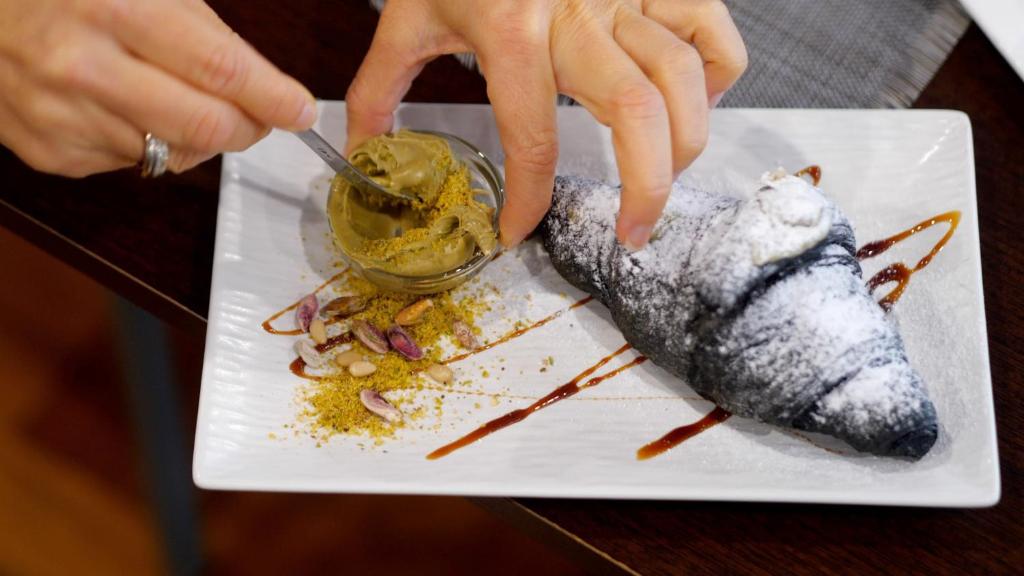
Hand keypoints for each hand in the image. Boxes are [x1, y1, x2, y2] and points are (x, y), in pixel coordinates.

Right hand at [0, 0, 316, 176]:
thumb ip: (199, 28)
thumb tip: (262, 83)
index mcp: (112, 8)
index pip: (220, 70)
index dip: (273, 96)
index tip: (301, 110)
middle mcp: (83, 68)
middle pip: (206, 128)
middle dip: (249, 127)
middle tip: (260, 116)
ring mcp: (62, 117)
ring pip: (174, 154)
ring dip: (197, 136)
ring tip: (176, 97)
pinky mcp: (51, 153)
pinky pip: (131, 164)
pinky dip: (147, 142)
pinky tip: (124, 108)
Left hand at [346, 0, 745, 248]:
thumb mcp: (408, 16)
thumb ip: (378, 87)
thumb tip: (364, 152)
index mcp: (510, 31)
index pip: (532, 139)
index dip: (528, 200)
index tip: (518, 232)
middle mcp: (577, 13)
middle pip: (637, 113)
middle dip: (647, 189)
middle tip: (633, 232)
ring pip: (686, 77)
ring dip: (686, 143)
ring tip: (662, 177)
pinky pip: (715, 31)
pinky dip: (720, 75)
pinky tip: (692, 102)